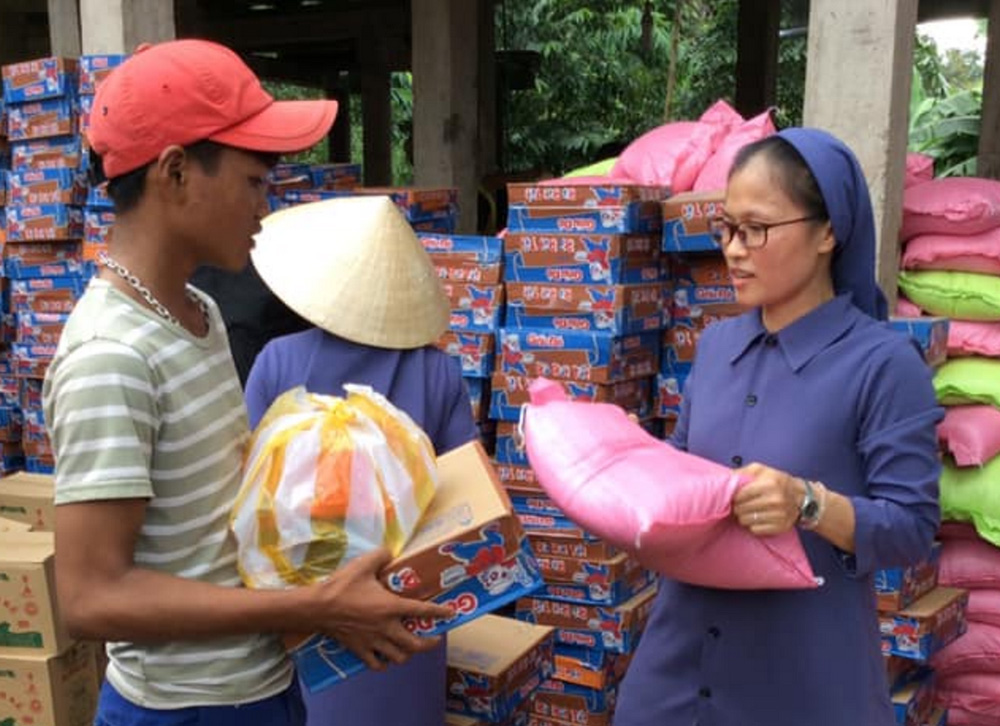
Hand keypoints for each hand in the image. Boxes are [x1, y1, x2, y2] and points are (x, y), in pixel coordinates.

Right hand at [309, 548, 454, 669]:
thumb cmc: (342, 586)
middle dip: (429, 643)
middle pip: (414, 644)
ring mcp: (373, 642)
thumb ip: (381, 555)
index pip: (422, 611)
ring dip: (408, 654)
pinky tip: (386, 657)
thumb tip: (390, 553)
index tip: (450, 613)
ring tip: (410, 646)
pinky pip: (377, 664)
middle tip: (435, 638)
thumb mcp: (363, 564)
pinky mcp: (360, 650)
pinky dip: (384, 663)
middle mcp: (386, 628)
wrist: (318, 607)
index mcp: (390, 607)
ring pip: (398, 657)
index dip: (439, 612)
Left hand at [731, 462, 804, 536]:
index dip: (734, 496)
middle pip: (740, 509)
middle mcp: (774, 500)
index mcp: (769, 484)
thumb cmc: (777, 482)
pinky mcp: (780, 527)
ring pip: (745, 521)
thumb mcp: (761, 470)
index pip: (739, 495)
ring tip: (749, 511)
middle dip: (738, 507)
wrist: (802, 497)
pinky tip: (758, 518)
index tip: (736, 496)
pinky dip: (753, 525)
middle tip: (742, 504)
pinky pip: (755, 530)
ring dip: (744, 516)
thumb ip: (742, 472)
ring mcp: (778, 515)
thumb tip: (724, 478)